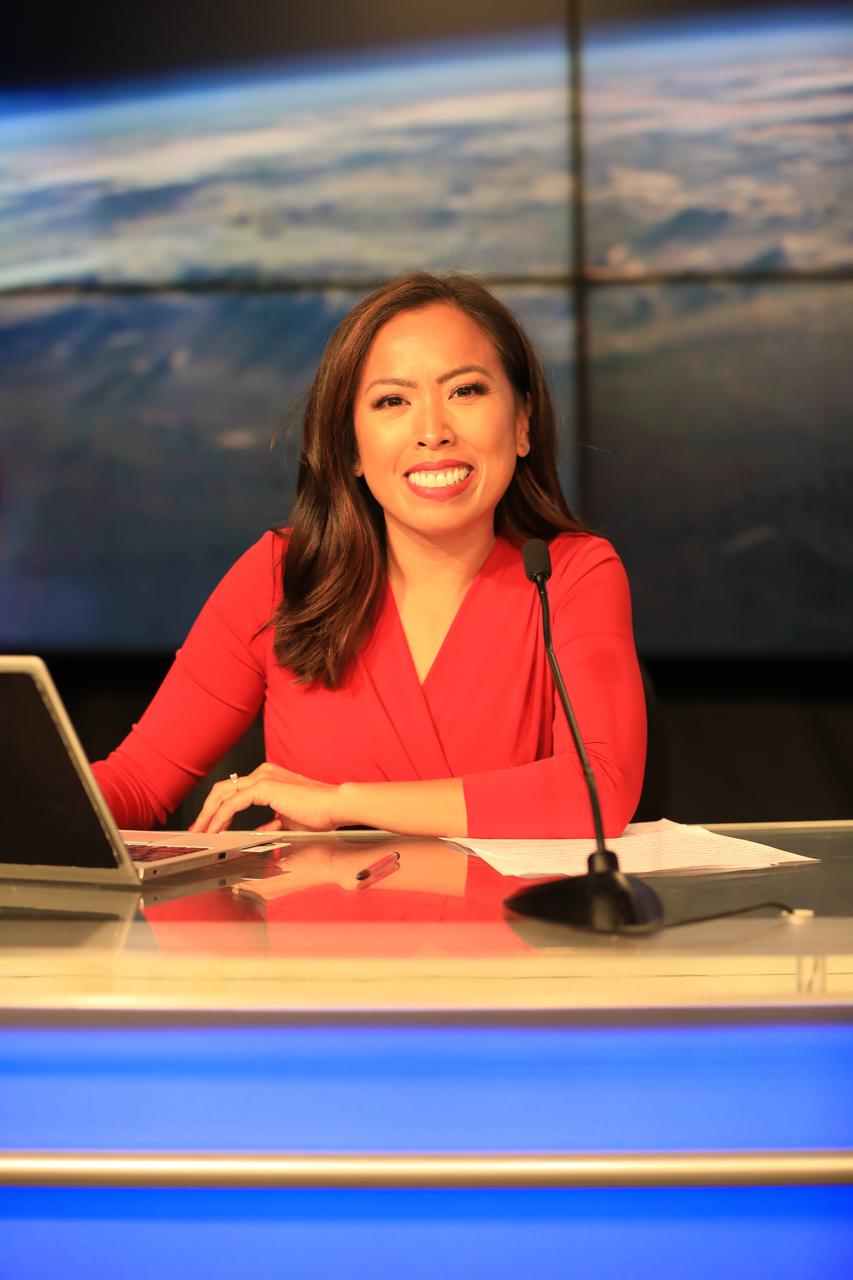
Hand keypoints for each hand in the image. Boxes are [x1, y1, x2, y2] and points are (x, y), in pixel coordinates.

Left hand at [190, 762, 341, 833]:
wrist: (336, 806)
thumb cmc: (320, 813)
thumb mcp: (288, 820)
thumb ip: (271, 823)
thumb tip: (260, 832)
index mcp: (268, 778)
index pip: (234, 791)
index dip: (218, 809)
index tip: (210, 827)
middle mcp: (262, 773)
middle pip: (222, 790)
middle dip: (206, 811)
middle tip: (197, 830)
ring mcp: (262, 778)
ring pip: (222, 795)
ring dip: (208, 816)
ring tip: (201, 833)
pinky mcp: (264, 787)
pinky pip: (232, 804)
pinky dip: (220, 818)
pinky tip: (216, 831)